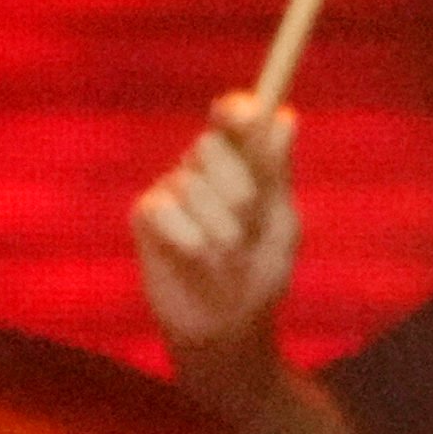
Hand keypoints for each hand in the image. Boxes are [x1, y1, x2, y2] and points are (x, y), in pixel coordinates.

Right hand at [130, 93, 299, 371]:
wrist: (231, 323)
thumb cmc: (262, 271)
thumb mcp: (282, 224)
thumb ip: (278, 173)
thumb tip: (286, 117)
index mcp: (242, 163)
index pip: (233, 117)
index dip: (237, 110)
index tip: (248, 116)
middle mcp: (203, 168)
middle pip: (209, 144)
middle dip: (236, 182)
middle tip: (249, 215)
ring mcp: (172, 189)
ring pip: (190, 181)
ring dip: (220, 222)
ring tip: (229, 251)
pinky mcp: (146, 215)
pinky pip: (163, 209)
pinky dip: (189, 235)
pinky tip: (198, 254)